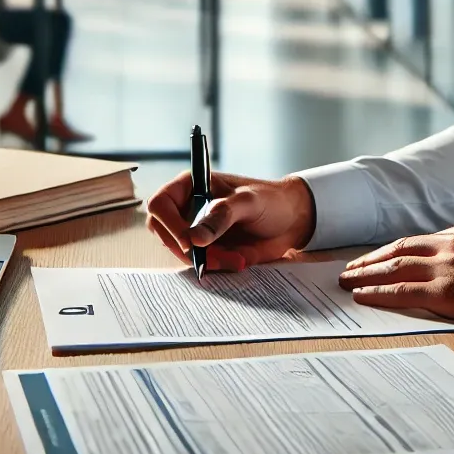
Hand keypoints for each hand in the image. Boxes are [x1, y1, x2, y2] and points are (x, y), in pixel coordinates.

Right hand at [146, 170, 315, 272]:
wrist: (291, 221)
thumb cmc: (271, 200)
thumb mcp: (248, 202)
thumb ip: (221, 216)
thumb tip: (193, 237)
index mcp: (193, 186)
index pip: (161, 203)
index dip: (169, 224)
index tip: (189, 241)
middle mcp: (190, 208)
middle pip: (165, 233)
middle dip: (189, 249)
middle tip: (214, 256)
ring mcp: (197, 230)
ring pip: (182, 253)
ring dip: (207, 260)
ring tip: (236, 257)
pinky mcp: (208, 250)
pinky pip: (199, 264)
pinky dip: (216, 267)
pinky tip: (239, 260)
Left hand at [337, 219, 453, 327]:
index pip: (423, 240)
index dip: (399, 249)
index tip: (383, 256)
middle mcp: (451, 242)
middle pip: (401, 247)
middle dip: (374, 258)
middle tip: (352, 266)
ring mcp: (446, 266)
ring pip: (395, 266)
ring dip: (367, 272)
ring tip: (348, 279)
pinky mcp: (445, 292)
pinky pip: (402, 292)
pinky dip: (379, 293)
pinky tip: (363, 296)